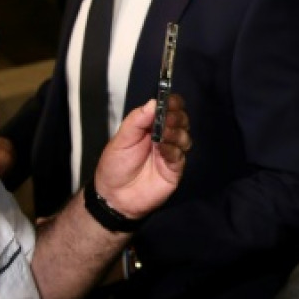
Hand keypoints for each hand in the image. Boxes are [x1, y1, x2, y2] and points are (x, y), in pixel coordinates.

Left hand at [92, 93, 189, 220]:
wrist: (114, 197)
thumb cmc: (115, 166)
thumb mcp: (121, 139)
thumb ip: (136, 120)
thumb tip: (153, 102)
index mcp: (150, 126)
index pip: (168, 109)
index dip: (172, 103)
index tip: (169, 101)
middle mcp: (164, 137)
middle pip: (181, 120)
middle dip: (177, 116)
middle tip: (167, 117)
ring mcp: (170, 153)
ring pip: (184, 136)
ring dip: (177, 132)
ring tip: (164, 134)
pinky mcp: (174, 170)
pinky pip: (180, 156)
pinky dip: (173, 149)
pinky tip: (163, 149)